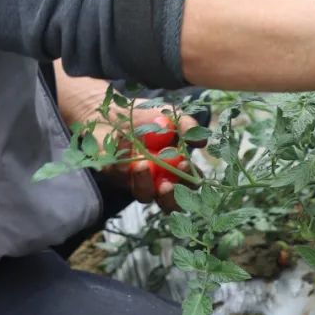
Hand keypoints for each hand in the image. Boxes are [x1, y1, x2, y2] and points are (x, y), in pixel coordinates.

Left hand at [53, 66, 198, 214]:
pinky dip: (123, 155)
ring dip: (144, 182)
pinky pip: (118, 173)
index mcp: (175, 170)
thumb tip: (202, 143)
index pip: (188, 185)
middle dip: (169, 197)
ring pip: (143, 195)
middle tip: (167, 185)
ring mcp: (134, 182)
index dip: (188, 180)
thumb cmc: (147, 117)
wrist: (115, 110)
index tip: (184, 163)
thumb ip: (186, 125)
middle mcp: (156, 182)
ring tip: (143, 163)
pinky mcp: (112, 175)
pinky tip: (125, 138)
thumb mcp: (170, 116)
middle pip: (168, 204)